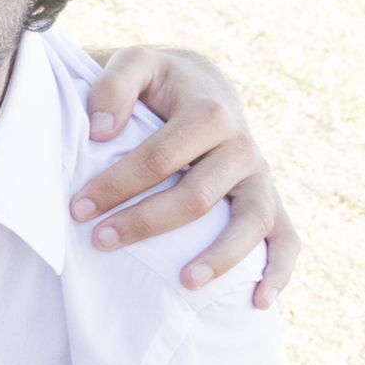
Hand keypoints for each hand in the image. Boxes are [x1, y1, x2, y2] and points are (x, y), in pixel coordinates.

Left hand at [77, 45, 299, 307]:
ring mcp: (259, 177)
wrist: (201, 83)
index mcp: (210, 111)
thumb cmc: (158, 81)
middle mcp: (242, 145)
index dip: (119, 184)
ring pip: (252, 220)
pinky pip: (287, 237)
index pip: (161, 156)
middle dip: (146, 222)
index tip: (78, 208)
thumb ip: (114, 85)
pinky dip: (280, 270)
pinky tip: (258, 301)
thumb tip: (100, 131)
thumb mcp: (135, 63)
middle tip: (100, 240)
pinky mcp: (268, 199)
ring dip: (220, 255)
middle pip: (198, 194)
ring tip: (183, 282)